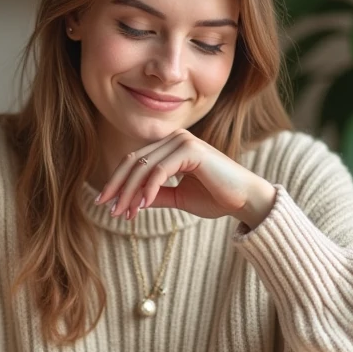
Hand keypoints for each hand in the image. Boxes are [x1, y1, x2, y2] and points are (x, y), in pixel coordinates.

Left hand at [95, 130, 277, 228]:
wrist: (246, 200)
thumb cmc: (217, 198)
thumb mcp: (179, 197)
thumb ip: (157, 195)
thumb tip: (132, 200)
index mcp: (172, 145)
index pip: (136, 160)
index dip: (118, 181)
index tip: (106, 203)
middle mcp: (176, 138)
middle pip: (135, 160)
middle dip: (118, 186)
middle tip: (107, 208)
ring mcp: (184, 141)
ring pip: (144, 166)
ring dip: (130, 191)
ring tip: (124, 213)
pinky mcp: (192, 150)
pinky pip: (161, 170)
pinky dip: (149, 188)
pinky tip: (142, 206)